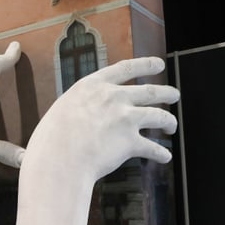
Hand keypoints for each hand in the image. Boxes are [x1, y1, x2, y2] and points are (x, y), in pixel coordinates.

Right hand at [26, 56, 178, 179]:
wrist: (58, 160)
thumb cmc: (50, 140)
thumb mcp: (61, 110)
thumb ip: (78, 108)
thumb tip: (81, 117)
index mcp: (92, 86)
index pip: (125, 68)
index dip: (145, 65)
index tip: (158, 65)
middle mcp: (113, 98)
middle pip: (149, 91)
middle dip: (166, 92)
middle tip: (174, 95)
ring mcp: (124, 119)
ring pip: (158, 115)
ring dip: (169, 121)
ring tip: (171, 126)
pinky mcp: (131, 142)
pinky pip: (153, 148)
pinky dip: (161, 153)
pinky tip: (165, 157)